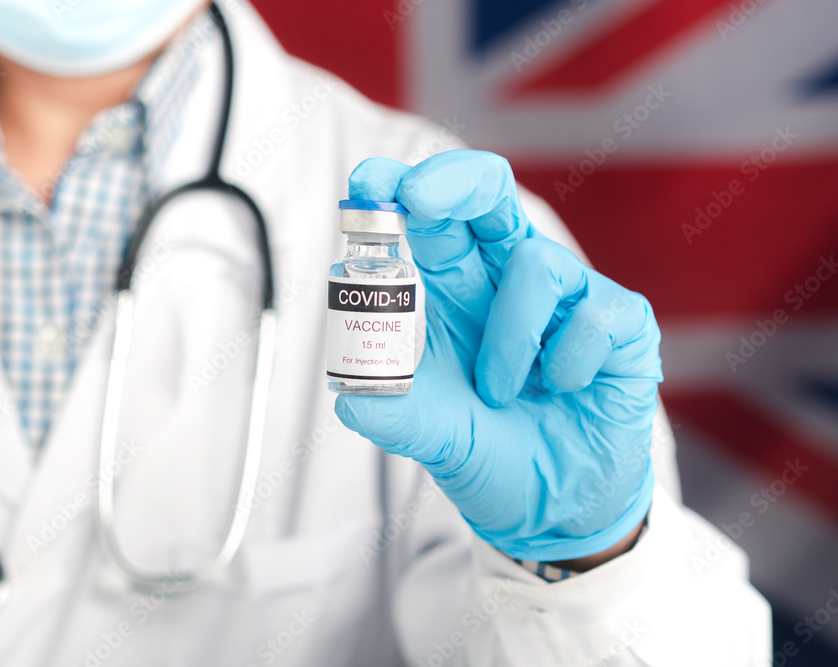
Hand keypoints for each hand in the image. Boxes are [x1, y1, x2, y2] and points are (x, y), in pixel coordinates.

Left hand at [335, 150, 660, 561]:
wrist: (556, 511)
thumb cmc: (489, 454)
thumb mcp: (432, 436)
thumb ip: (394, 412)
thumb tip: (348, 397)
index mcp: (455, 293)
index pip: (428, 222)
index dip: (398, 194)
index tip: (366, 186)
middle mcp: (507, 282)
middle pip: (488, 197)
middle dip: (454, 183)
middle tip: (420, 197)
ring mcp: (566, 297)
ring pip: (536, 264)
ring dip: (510, 337)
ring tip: (499, 393)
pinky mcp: (618, 325)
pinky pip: (593, 313)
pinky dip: (568, 360)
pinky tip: (562, 391)